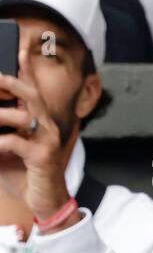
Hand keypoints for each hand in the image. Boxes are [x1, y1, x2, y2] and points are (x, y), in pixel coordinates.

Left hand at [0, 74, 75, 229]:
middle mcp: (47, 127)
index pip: (31, 90)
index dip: (25, 69)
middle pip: (31, 95)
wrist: (47, 203)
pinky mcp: (43, 157)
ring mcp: (47, 141)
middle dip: (12, 82)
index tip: (18, 49)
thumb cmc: (25, 175)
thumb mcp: (5, 148)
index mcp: (39, 122)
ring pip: (22, 116)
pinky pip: (16, 142)